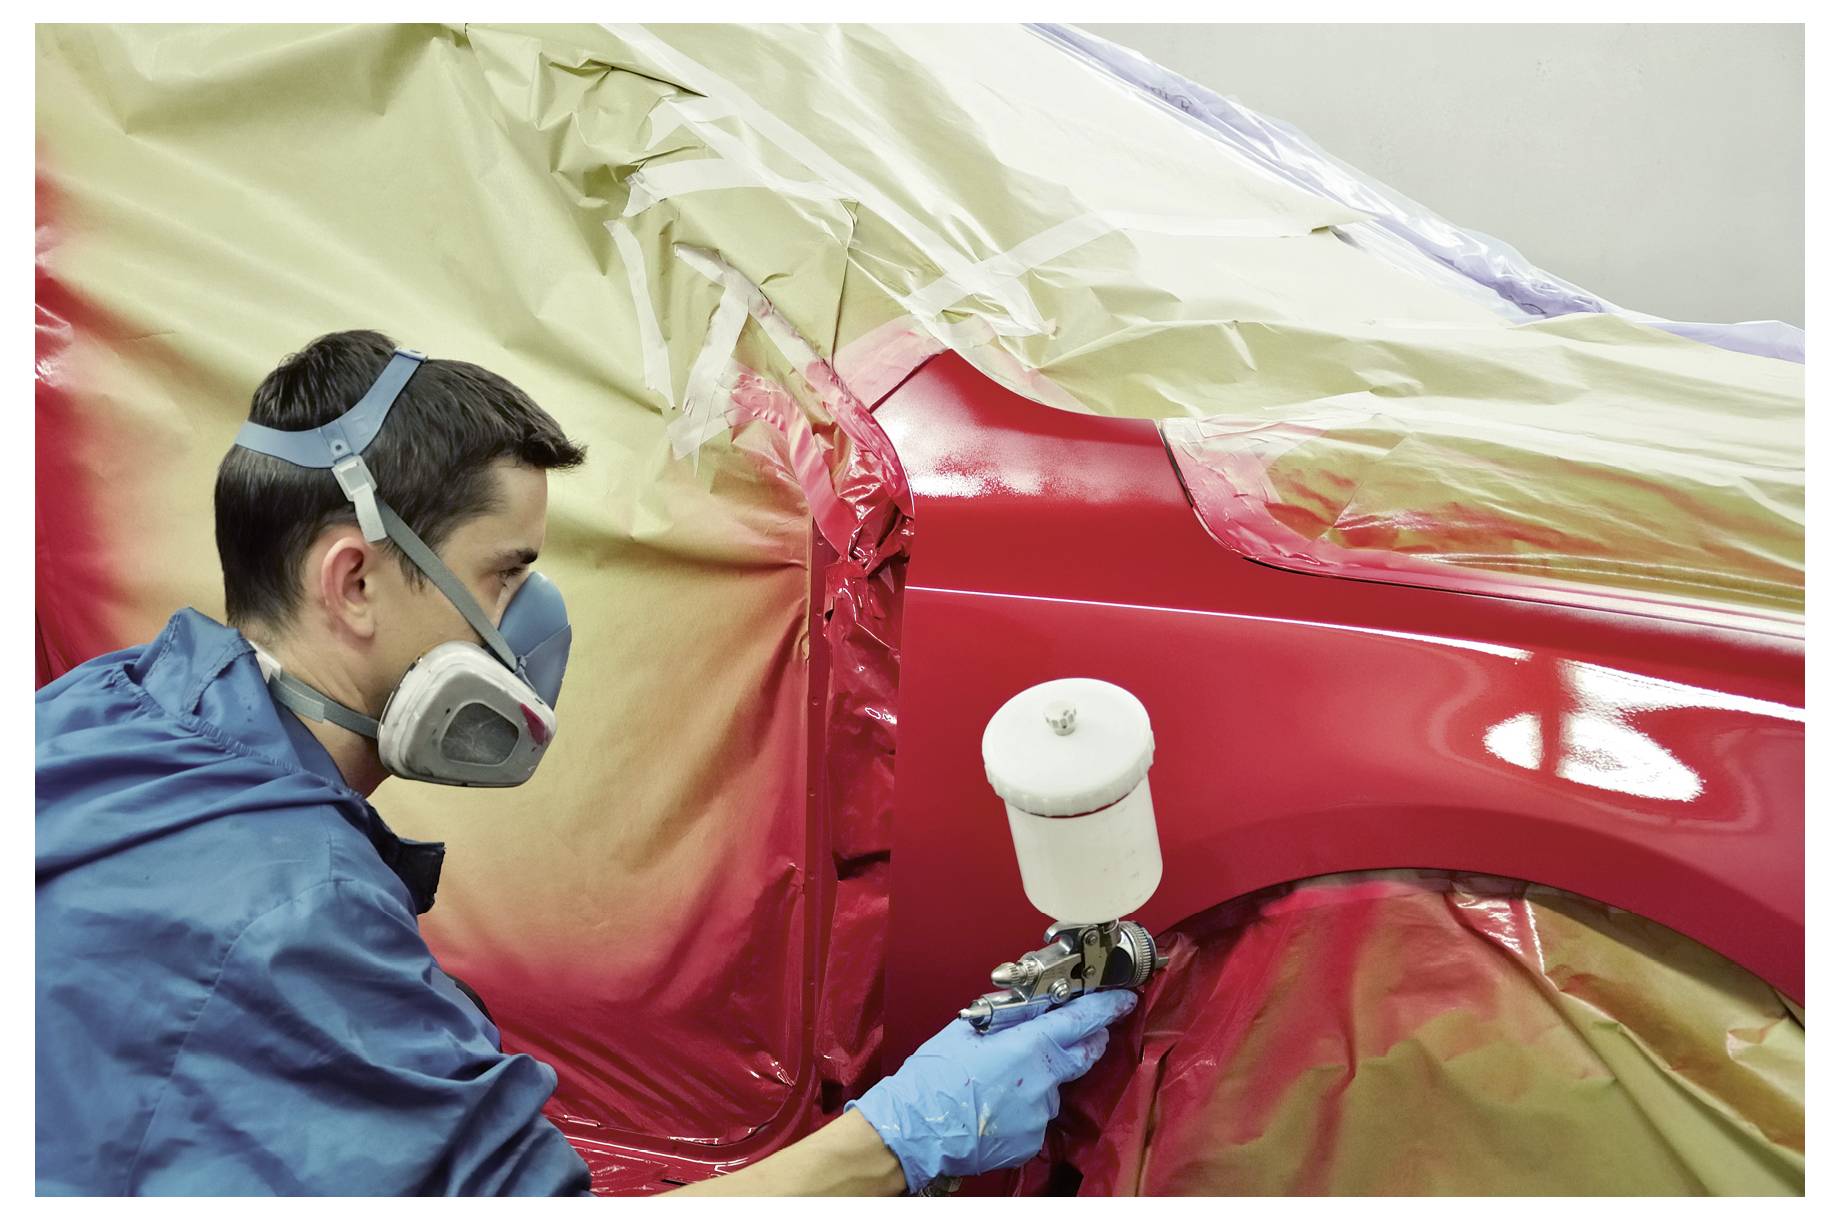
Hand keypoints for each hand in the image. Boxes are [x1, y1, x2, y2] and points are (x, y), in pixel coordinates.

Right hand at [845, 989, 1136, 1192]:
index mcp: (1029, 1047)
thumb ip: (1006, 1016)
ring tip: (998, 1080)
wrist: (914, 1131)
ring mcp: (1039, 1114)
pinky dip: (1023, 1106)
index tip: (1124, 999)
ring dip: (1039, 1078)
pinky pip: (1036, 1115)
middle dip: (1085, 1041)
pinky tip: (995, 1104)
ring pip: (1053, 1087)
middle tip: (1075, 1031)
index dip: (1106, 1008)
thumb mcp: (968, 1030)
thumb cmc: (934, 1079)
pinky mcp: (1031, 1141)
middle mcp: (1043, 1082)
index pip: (1081, 1021)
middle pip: (1083, 1056)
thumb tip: (1029, 1005)